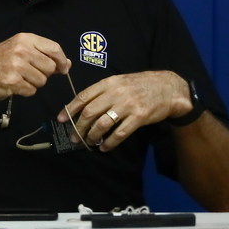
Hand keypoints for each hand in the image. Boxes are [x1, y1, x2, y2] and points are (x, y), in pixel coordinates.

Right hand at [0, 33, 69, 101]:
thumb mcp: (19, 50)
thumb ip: (43, 55)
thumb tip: (67, 65)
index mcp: (24, 39)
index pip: (54, 48)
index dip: (61, 60)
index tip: (62, 68)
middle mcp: (22, 49)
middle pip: (50, 67)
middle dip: (43, 74)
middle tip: (28, 72)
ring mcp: (17, 65)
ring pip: (42, 81)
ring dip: (33, 83)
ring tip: (18, 78)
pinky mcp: (13, 81)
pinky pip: (31, 90)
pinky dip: (24, 91)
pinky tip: (13, 84)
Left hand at [57, 71, 191, 151]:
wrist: (168, 88)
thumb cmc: (139, 85)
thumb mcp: (118, 81)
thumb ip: (102, 91)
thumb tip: (83, 106)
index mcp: (107, 83)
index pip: (83, 97)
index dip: (69, 109)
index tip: (60, 119)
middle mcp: (115, 93)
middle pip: (90, 112)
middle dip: (79, 126)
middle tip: (74, 136)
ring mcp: (127, 105)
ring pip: (103, 124)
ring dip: (92, 135)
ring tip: (88, 142)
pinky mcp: (139, 117)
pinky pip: (120, 133)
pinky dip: (110, 142)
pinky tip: (105, 147)